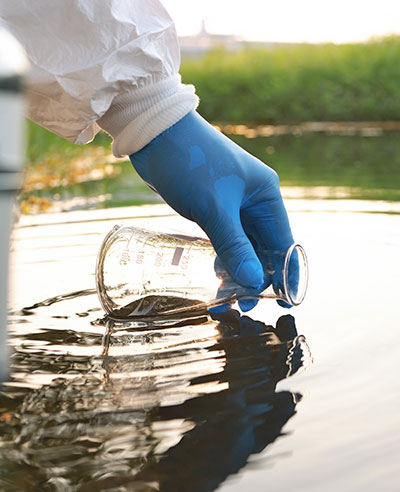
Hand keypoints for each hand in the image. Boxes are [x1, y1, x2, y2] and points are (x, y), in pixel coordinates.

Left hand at [130, 111, 294, 310]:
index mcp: (265, 195)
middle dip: (254, 276)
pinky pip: (224, 239)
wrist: (155, 135)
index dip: (284, 273)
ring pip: (242, 246)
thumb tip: (253, 282)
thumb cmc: (190, 163)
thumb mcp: (214, 208)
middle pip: (263, 248)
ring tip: (224, 297)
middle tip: (240, 303)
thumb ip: (234, 246)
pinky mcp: (212, 207)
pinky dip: (222, 257)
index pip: (284, 242)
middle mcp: (254, 200)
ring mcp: (232, 204)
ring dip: (236, 270)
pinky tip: (214, 275)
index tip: (281, 301)